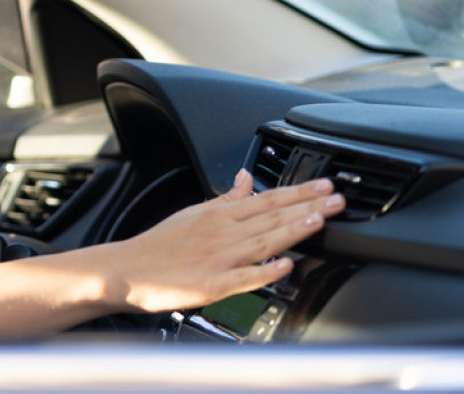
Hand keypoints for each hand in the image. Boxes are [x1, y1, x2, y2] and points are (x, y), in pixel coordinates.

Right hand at [101, 170, 344, 313]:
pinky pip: (242, 278)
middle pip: (271, 218)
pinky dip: (264, 272)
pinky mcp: (211, 285)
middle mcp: (222, 234)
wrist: (126, 270)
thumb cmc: (158, 244)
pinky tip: (284, 266)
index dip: (298, 192)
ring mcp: (218, 259)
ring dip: (292, 231)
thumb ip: (225, 198)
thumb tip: (247, 177)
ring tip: (318, 221)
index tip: (325, 185)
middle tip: (337, 199)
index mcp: (218, 215)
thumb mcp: (191, 213)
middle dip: (307, 207)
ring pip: (262, 242)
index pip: (266, 199)